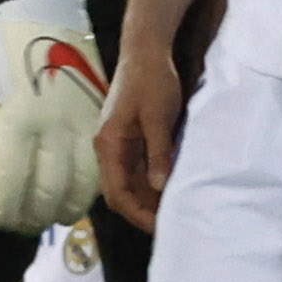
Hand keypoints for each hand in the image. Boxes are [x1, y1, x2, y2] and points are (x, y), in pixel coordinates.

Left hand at [0, 0, 109, 232]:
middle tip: (9, 220)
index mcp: (17, 121)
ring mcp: (84, 129)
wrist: (47, 17)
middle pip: (44, 197)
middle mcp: (56, 130)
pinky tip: (65, 200)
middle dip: (23, 218)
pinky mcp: (101, 125)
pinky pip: (98, 175)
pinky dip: (81, 196)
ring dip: (54, 213)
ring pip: (76, 193)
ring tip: (36, 216)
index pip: (8, 187)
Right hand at [94, 40, 182, 231]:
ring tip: (173, 214)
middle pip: (119, 193)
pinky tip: (169, 191)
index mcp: (109, 145)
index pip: (117, 193)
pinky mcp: (129, 140)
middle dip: (141, 213)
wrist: (145, 53)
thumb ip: (158, 151)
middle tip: (170, 227)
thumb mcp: (157, 116)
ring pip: (127, 184)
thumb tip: (159, 187)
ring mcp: (118, 145)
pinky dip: (150, 186)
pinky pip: (135, 171)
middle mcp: (108, 149)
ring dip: (146, 201)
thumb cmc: (151, 81)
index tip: (160, 229)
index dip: (137, 215)